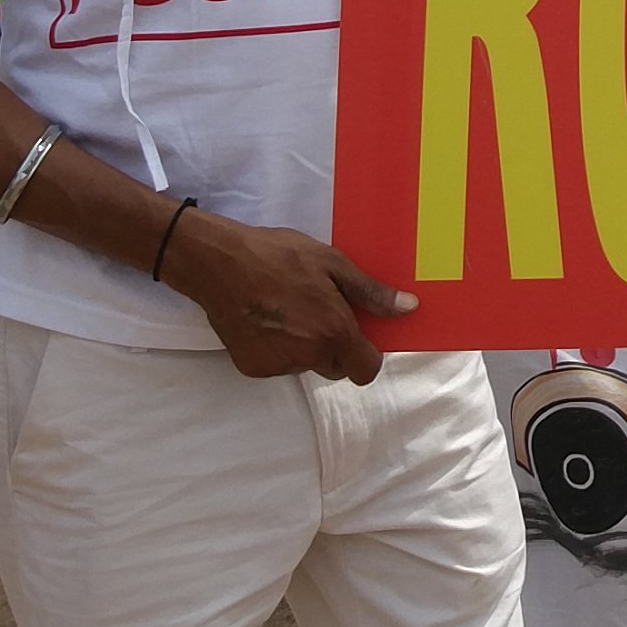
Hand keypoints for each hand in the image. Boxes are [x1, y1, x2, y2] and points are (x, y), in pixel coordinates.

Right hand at [155, 209, 409, 382]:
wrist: (218, 263)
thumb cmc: (278, 256)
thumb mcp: (332, 263)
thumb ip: (371, 292)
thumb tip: (408, 308)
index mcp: (333, 331)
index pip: (365, 370)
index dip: (366, 355)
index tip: (357, 333)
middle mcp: (308, 355)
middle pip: (336, 368)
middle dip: (335, 347)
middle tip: (320, 312)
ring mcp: (278, 365)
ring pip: (306, 366)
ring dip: (305, 348)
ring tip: (288, 310)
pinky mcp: (252, 368)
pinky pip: (278, 365)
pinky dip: (278, 349)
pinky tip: (267, 319)